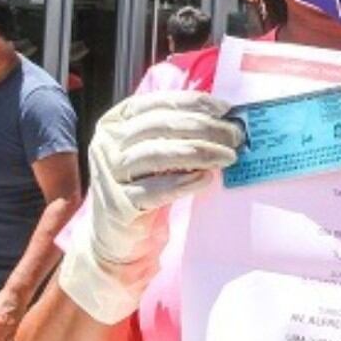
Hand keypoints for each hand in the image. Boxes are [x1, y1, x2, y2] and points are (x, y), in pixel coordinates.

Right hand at [59, 91, 243, 323]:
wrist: (120, 236)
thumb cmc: (146, 184)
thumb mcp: (157, 150)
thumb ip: (180, 132)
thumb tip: (225, 118)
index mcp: (116, 121)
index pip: (156, 103)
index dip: (192, 103)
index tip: (225, 109)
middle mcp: (106, 143)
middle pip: (158, 127)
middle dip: (203, 128)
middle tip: (234, 136)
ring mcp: (108, 174)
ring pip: (154, 154)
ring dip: (197, 152)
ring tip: (227, 156)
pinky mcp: (117, 205)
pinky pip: (152, 190)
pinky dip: (182, 183)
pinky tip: (206, 179)